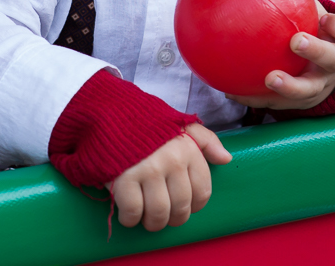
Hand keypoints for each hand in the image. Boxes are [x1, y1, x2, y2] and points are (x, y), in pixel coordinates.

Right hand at [109, 123, 232, 231]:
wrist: (108, 110)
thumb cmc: (145, 121)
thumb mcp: (180, 124)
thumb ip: (206, 140)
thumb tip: (226, 159)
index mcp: (188, 148)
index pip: (202, 191)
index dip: (194, 205)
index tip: (184, 206)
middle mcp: (172, 160)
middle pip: (181, 206)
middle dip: (174, 218)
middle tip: (164, 217)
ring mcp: (147, 170)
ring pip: (159, 213)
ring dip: (153, 223)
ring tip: (147, 219)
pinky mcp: (123, 178)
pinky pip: (133, 211)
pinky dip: (130, 219)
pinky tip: (128, 214)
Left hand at [226, 4, 334, 109]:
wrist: (318, 70)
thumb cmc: (310, 31)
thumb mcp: (309, 13)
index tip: (325, 18)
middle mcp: (333, 65)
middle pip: (332, 60)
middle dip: (316, 51)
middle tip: (297, 42)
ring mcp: (318, 87)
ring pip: (308, 90)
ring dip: (289, 86)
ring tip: (269, 78)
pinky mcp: (298, 104)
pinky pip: (277, 103)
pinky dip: (255, 98)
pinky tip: (232, 91)